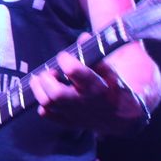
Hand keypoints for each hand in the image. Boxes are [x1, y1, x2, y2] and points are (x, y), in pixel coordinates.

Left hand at [29, 34, 146, 133]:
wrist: (122, 117)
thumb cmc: (114, 89)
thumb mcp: (110, 71)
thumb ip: (95, 55)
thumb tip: (83, 37)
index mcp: (96, 86)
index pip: (74, 71)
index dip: (65, 60)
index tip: (63, 56)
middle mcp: (83, 102)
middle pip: (56, 93)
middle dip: (47, 79)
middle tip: (49, 72)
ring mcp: (74, 114)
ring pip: (48, 104)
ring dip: (39, 89)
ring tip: (40, 80)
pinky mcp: (68, 122)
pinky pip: (48, 115)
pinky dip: (43, 105)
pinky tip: (48, 96)